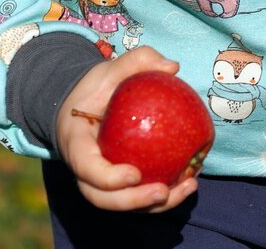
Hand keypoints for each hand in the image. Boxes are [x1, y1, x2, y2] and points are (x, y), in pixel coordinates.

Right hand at [55, 46, 198, 211]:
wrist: (85, 105)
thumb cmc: (97, 87)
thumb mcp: (111, 68)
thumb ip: (138, 61)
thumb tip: (172, 67)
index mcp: (75, 142)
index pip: (85, 167)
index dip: (108, 178)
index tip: (135, 173)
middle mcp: (84, 169)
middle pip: (102, 198)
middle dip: (132, 201)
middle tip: (162, 191)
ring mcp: (100, 182)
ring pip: (123, 204)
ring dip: (153, 204)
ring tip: (186, 188)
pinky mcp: (118, 185)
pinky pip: (138, 196)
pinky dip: (163, 195)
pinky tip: (190, 182)